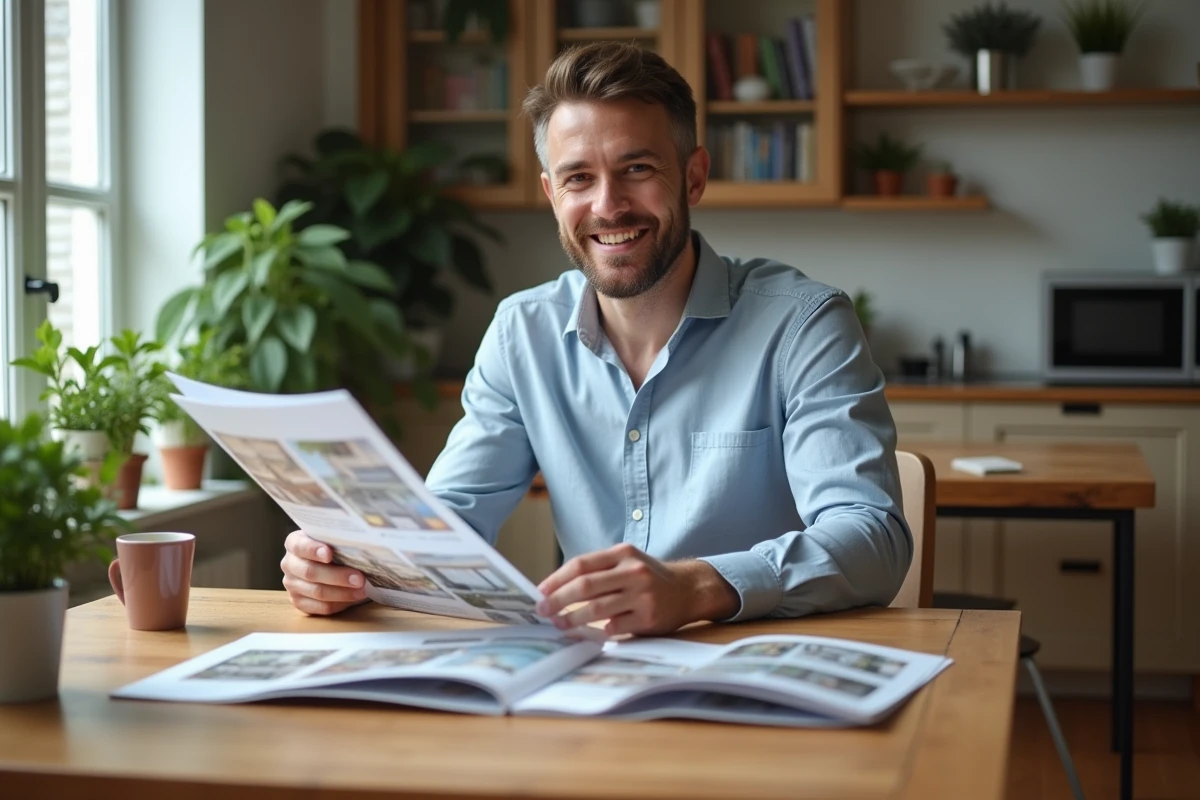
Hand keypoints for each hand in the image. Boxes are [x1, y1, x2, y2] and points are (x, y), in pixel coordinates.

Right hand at [280, 530, 370, 615]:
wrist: (329, 563)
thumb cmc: (334, 547)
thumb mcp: (334, 539)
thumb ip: (339, 540)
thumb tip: (360, 545)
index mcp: (294, 543)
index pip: (299, 546)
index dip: (313, 550)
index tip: (329, 554)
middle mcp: (289, 564)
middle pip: (310, 572)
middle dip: (337, 576)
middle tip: (359, 578)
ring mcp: (292, 585)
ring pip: (317, 592)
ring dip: (342, 593)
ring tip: (362, 590)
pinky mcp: (300, 603)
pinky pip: (321, 607)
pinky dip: (340, 603)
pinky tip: (354, 598)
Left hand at [535, 543, 739, 635]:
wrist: (688, 589)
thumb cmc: (648, 577)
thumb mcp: (626, 562)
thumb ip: (598, 570)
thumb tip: (557, 588)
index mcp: (622, 553)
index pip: (581, 564)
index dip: (557, 578)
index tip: (540, 591)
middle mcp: (633, 571)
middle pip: (586, 586)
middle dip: (559, 600)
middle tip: (543, 611)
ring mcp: (642, 595)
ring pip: (597, 609)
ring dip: (573, 619)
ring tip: (560, 624)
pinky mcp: (649, 617)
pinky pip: (615, 627)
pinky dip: (599, 631)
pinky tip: (591, 633)